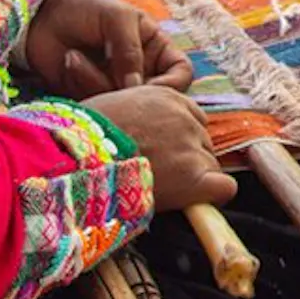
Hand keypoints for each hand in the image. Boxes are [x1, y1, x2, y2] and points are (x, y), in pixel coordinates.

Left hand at [24, 0, 195, 98]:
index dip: (173, 85)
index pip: (181, 74)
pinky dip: (80, 83)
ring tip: (75, 56)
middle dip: (125, 89)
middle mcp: (140, 72)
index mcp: (156, 49)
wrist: (44, 12)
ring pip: (119, 103)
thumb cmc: (88, 7)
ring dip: (94, 81)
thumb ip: (130, 50)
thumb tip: (135, 88)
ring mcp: (115, 86)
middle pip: (150, 97)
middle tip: (104, 70)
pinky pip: (95, 103)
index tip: (150, 87)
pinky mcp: (91, 96)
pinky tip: (69, 61)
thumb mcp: (116, 17)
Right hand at [84, 84, 236, 211]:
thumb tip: (134, 131)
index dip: (178, 139)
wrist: (75, 160)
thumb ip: (135, 113)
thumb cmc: (81, 138)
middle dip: (185, 158)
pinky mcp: (194, 177)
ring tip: (160, 189)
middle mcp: (184, 118)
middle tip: (155, 174)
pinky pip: (224, 188)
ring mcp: (191, 147)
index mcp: (166, 96)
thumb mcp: (111, 106)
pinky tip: (192, 202)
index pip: (192, 118)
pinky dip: (213, 196)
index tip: (161, 153)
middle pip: (202, 142)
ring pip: (210, 166)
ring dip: (192, 178)